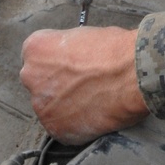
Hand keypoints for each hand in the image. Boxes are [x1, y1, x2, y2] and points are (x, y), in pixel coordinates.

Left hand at [20, 24, 148, 142]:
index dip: (57, 64)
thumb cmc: (115, 50)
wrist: (133, 74)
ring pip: (50, 107)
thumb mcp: (82, 35)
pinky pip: (62, 128)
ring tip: (92, 100)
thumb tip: (70, 61)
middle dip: (57, 85)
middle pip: (40, 84)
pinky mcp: (56, 129)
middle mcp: (30, 76)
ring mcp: (41, 106)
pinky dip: (76, 125)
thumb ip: (65, 51)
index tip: (70, 68)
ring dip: (66, 106)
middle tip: (82, 85)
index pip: (36, 59)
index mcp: (35, 49)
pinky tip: (94, 113)